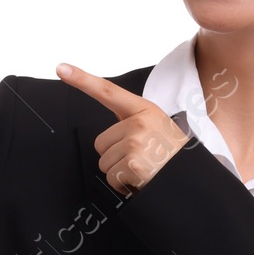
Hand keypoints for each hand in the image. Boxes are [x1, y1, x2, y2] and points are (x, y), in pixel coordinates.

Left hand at [56, 63, 188, 193]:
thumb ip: (131, 123)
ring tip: (143, 169)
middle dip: (115, 156)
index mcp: (143, 110)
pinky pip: (112, 179)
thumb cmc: (171, 154)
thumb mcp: (156, 127)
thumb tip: (106, 138)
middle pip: (100, 143)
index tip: (61, 68)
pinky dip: (124, 186)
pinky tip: (142, 180)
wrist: (192, 176)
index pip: (108, 91)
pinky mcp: (133, 164)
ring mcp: (136, 143)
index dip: (82, 79)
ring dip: (120, 172)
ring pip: (104, 163)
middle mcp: (139, 123)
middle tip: (140, 159)